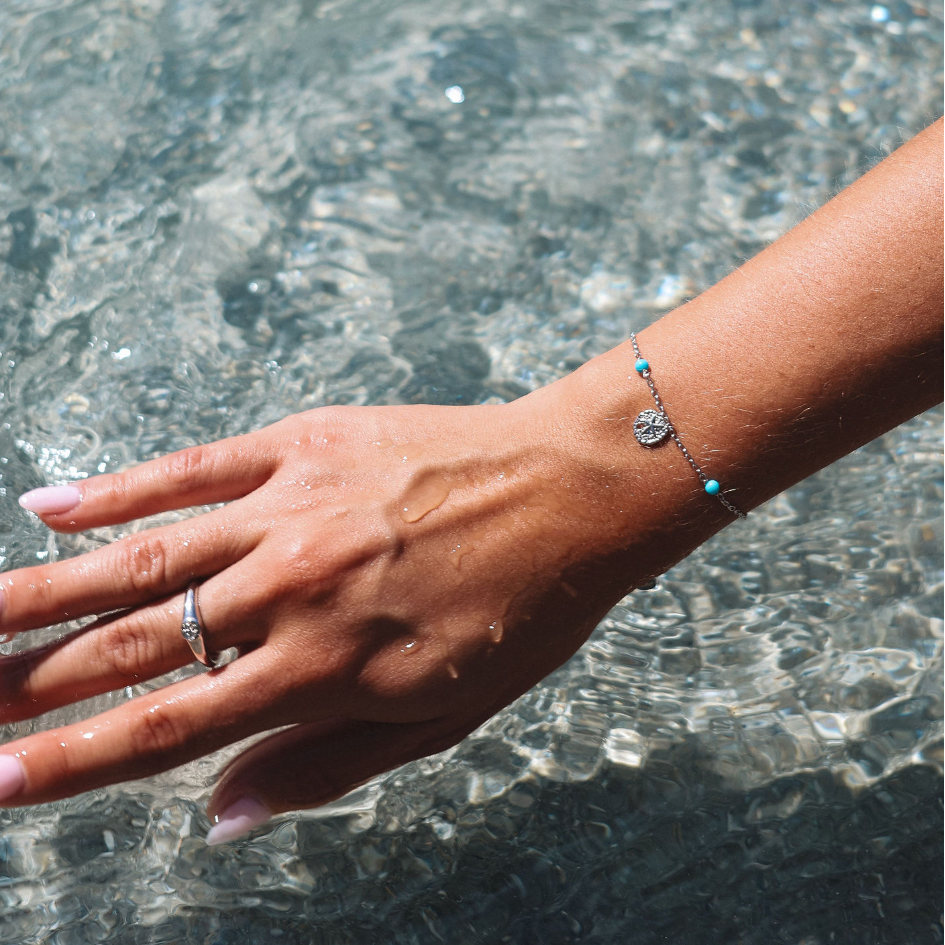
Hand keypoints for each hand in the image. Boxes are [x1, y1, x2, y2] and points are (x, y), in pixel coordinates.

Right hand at [0, 385, 648, 841]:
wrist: (571, 494)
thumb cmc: (518, 612)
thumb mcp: (440, 717)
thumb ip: (325, 767)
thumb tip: (221, 818)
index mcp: (322, 671)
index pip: (164, 732)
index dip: (67, 763)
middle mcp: (288, 593)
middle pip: (130, 648)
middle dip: (25, 681)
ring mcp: (290, 511)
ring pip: (139, 559)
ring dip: (37, 593)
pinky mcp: (302, 446)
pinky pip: (192, 469)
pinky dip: (119, 488)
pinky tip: (49, 505)